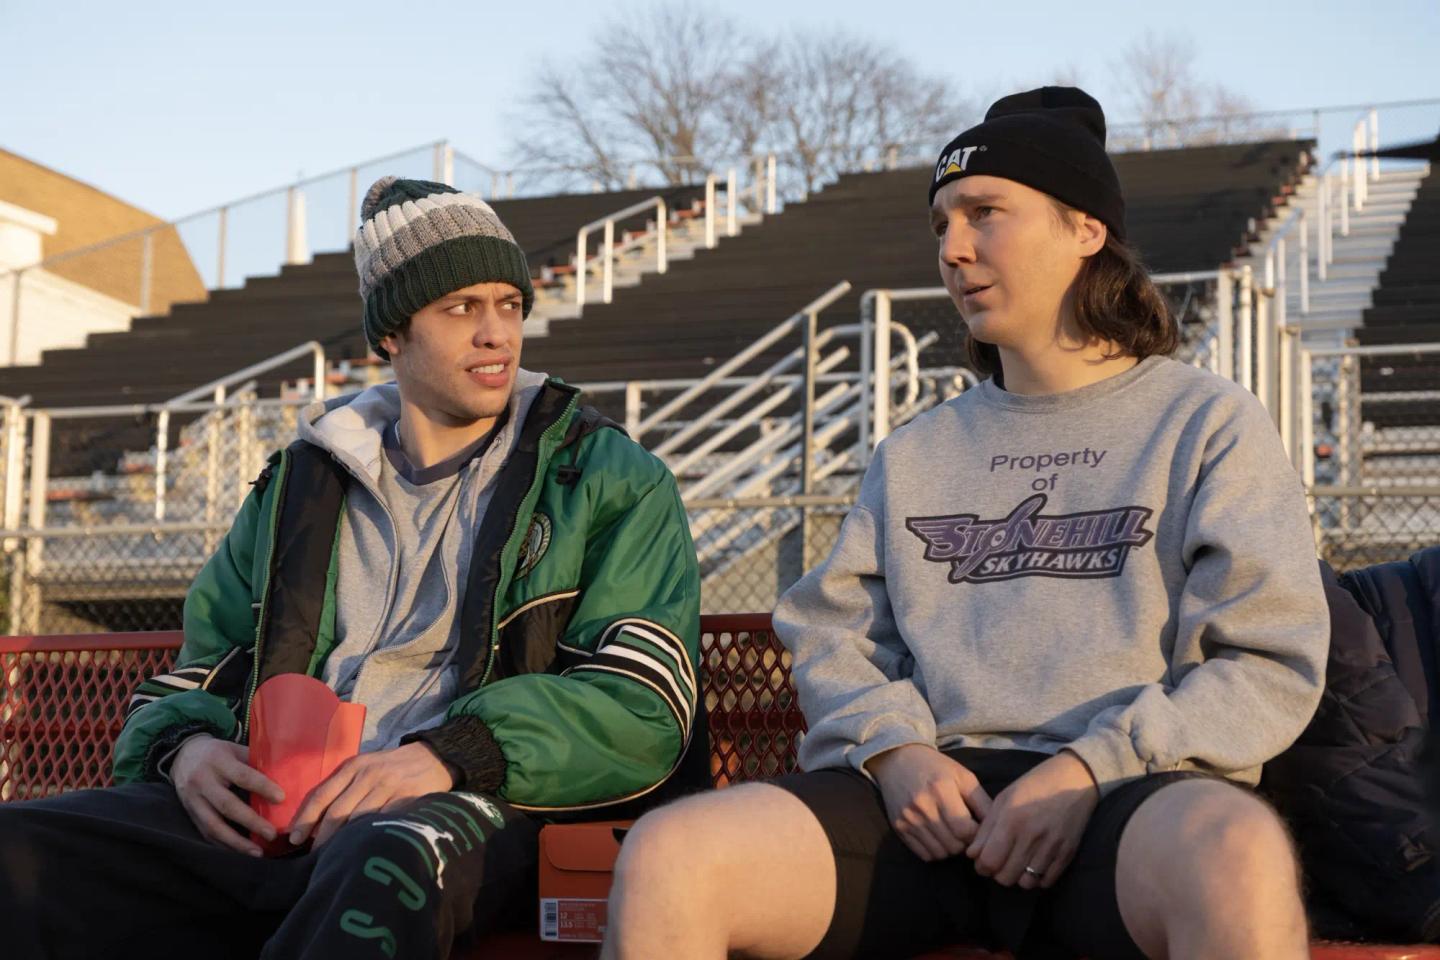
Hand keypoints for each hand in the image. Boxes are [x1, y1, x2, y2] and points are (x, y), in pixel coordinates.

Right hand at [171, 735, 284, 856]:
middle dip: (251, 821)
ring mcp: (193, 800)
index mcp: (218, 761)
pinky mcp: (189, 814)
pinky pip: (206, 833)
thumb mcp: (234, 749)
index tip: (281, 798)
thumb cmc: (217, 753)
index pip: (242, 776)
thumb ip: (254, 763)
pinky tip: (240, 853)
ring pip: (213, 825)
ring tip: (257, 852)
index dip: (262, 787)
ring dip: (236, 842)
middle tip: (271, 834)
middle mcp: (203, 781)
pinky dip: (223, 845)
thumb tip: (285, 777)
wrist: (182, 756)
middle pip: (227, 805)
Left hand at [288, 742, 454, 847]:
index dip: (305, 818)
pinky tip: (363, 848)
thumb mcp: (365, 768)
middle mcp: (368, 775)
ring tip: (335, 858)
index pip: (321, 794)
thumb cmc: (392, 767)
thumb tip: (316, 824)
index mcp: (353, 767)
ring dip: (344, 840)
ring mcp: (388, 786)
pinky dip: (371, 835)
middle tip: (313, 858)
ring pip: (358, 819)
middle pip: (337, 811)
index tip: (294, 839)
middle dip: (322, 837)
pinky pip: (383, 821)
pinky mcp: (407, 798)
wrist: (434, 757)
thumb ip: (343, 789)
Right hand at [866, 743, 992, 861]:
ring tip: (952, 834)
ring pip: (940, 853)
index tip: (977, 828)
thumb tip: (998, 828)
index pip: (966, 831)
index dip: (977, 835)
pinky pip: (925, 854)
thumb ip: (982, 802)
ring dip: (951, 848)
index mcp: (942, 791)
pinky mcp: (899, 828)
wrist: (897, 760)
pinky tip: (938, 837)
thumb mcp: (963, 776)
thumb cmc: (936, 767)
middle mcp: (923, 807)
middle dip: (965, 843)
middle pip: (954, 845)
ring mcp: (909, 819)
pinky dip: (936, 851)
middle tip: (966, 832)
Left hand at [967, 751, 1098, 888]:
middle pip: (1006, 876)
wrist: (1074, 779)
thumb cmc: (1034, 785)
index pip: (989, 860)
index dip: (981, 866)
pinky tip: (1033, 865)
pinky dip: (1037, 879)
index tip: (982, 862)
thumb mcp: (1004, 799)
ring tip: (1016, 864)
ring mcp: (1051, 846)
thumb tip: (973, 854)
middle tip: (999, 863)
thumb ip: (987, 828)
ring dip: (1017, 877)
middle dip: (997, 874)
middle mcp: (1031, 836)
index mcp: (1011, 819)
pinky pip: (1047, 881)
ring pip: (1026, 883)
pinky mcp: (1067, 853)